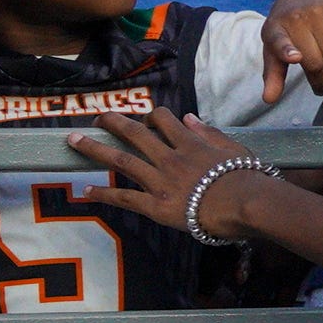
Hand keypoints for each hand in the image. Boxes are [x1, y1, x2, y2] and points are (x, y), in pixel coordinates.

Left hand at [68, 108, 263, 239]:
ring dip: (95, 149)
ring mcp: (160, 181)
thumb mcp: (234, 148)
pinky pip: (124, 198)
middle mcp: (169, 158)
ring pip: (121, 160)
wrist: (246, 204)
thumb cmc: (248, 178)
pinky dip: (104, 193)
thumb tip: (189, 118)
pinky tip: (86, 190)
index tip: (148, 119)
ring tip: (73, 141)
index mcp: (190, 143)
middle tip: (97, 118)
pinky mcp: (156, 205)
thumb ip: (209, 132)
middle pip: (135, 134)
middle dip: (113, 123)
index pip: (164, 120)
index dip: (152, 117)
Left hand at [262, 0, 322, 102]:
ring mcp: (320, 12)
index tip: (296, 58)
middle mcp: (297, 18)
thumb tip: (269, 100)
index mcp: (275, 29)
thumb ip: (273, 74)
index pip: (279, 41)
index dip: (287, 51)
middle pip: (315, 62)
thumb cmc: (288, 27)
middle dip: (321, 81)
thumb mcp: (274, 47)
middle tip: (322, 87)